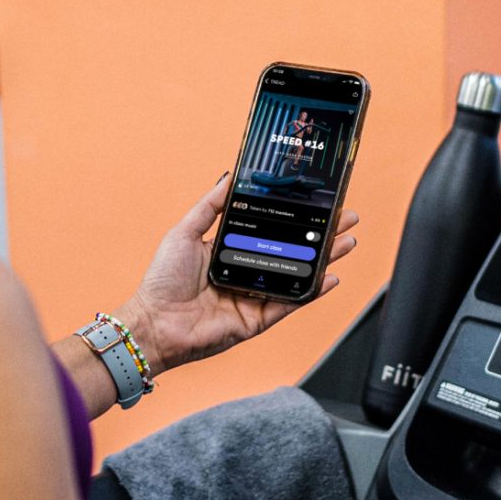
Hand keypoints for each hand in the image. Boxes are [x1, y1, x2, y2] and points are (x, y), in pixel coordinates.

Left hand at [115, 175, 358, 374]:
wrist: (154, 322)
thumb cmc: (162, 280)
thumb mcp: (185, 231)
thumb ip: (211, 206)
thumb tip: (230, 177)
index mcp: (231, 250)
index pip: (271, 230)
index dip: (294, 217)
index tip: (316, 202)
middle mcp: (246, 272)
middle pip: (292, 251)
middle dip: (321, 235)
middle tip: (345, 219)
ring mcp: (254, 296)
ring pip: (297, 275)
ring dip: (323, 259)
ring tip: (346, 241)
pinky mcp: (257, 319)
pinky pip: (290, 303)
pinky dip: (312, 291)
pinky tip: (329, 276)